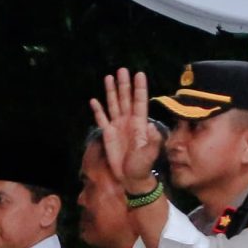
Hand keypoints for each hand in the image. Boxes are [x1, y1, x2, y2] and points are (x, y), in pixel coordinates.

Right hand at [91, 69, 163, 193]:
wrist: (132, 178)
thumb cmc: (142, 167)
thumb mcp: (149, 154)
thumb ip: (152, 141)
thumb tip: (152, 126)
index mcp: (140, 124)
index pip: (140, 102)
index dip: (139, 88)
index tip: (139, 74)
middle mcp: (129, 121)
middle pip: (126, 99)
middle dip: (124, 84)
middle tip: (122, 69)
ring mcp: (118, 126)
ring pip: (114, 104)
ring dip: (111, 91)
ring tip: (109, 77)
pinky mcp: (108, 133)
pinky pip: (101, 118)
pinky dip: (98, 110)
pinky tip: (94, 100)